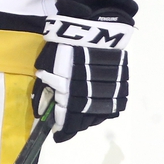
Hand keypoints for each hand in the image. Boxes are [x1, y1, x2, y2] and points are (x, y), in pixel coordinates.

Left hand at [33, 0, 133, 142]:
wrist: (96, 27)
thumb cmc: (65, 43)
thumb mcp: (48, 64)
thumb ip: (45, 87)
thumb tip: (42, 108)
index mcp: (71, 93)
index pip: (67, 120)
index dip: (62, 130)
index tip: (57, 135)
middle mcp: (92, 97)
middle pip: (84, 120)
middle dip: (74, 125)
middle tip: (67, 126)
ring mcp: (109, 93)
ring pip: (99, 114)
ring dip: (88, 118)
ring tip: (80, 118)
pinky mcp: (121, 86)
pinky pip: (112, 105)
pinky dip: (102, 109)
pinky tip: (94, 107)